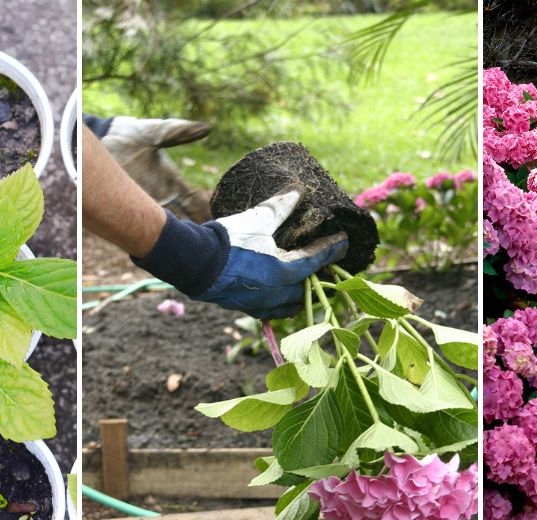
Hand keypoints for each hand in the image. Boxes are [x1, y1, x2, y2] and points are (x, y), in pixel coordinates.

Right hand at [133, 190, 347, 318]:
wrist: (193, 261)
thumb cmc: (228, 239)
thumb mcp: (258, 219)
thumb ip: (280, 207)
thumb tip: (298, 191)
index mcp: (285, 271)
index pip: (317, 260)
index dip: (332, 249)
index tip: (343, 241)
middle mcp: (276, 293)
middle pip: (308, 289)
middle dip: (321, 277)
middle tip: (328, 266)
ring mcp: (261, 304)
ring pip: (291, 305)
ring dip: (302, 295)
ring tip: (306, 284)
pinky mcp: (245, 307)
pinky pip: (271, 310)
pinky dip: (281, 303)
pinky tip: (280, 296)